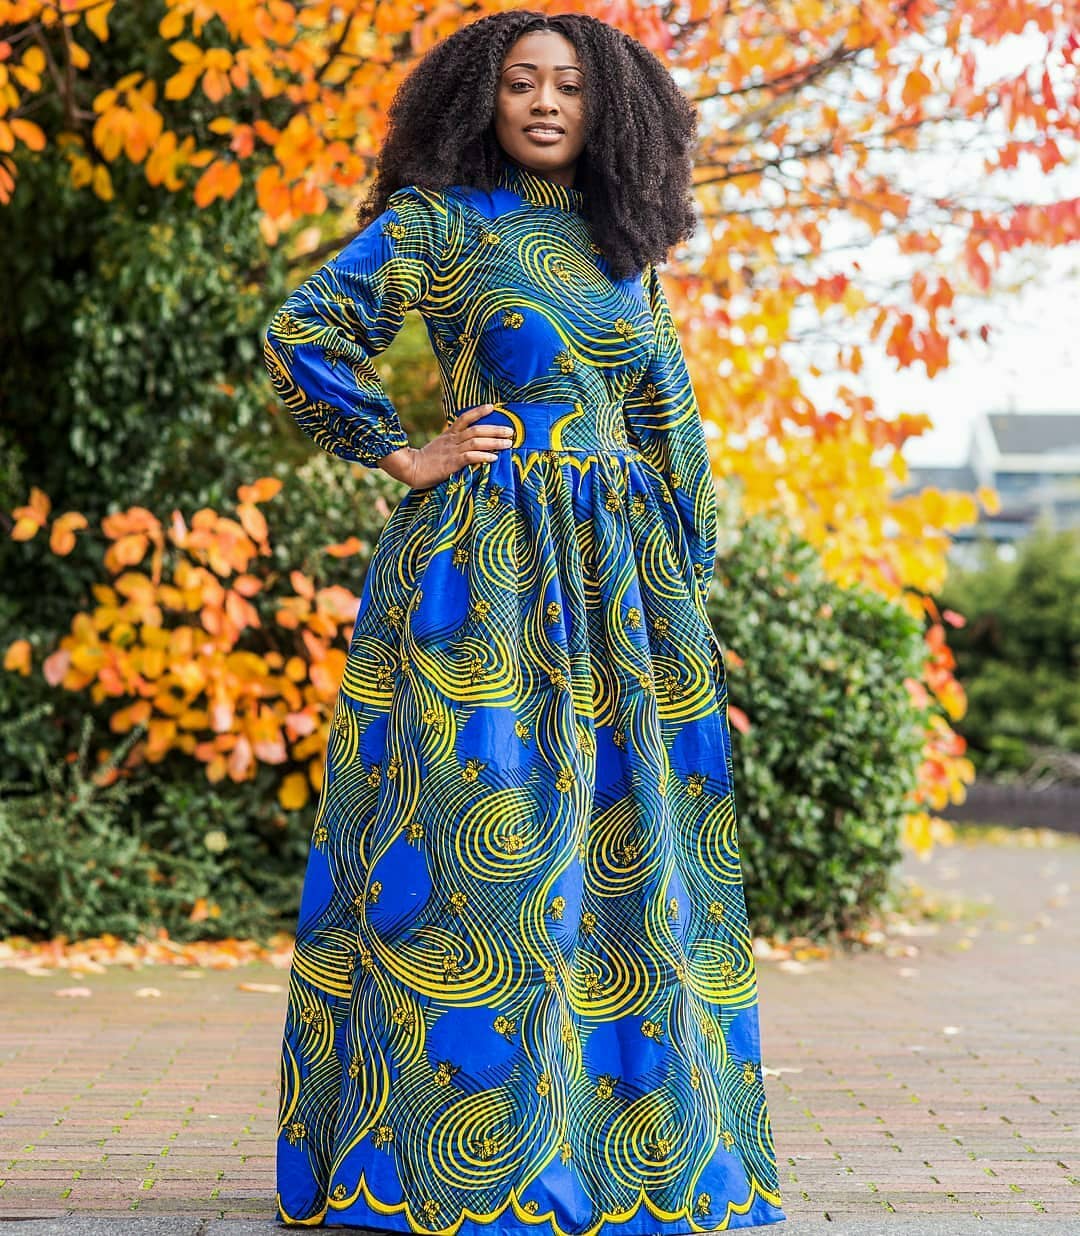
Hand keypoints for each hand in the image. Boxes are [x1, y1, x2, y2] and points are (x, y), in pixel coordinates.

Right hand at [377, 403, 514, 487]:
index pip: (465, 418)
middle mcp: (452, 440)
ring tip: (508, 444)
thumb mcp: (439, 447)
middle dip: (495, 429)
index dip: (479, 411)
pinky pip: (470, 457)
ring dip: (494, 442)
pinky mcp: (451, 464)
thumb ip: (452, 444)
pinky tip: (494, 458)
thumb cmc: (425, 461)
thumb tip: (469, 445)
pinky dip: (483, 456)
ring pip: (476, 441)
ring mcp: (452, 451)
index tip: (492, 407)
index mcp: (448, 435)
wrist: (410, 468)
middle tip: (511, 431)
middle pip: (476, 430)